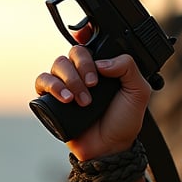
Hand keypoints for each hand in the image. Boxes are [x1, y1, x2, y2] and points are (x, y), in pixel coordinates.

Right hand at [35, 42, 150, 160]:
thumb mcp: (139, 92)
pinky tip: (66, 99)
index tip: (85, 34)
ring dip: (71, 80)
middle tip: (94, 84)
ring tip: (84, 100)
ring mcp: (67, 84)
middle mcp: (84, 72)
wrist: (109, 147)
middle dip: (83, 66)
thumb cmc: (124, 121)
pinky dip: (53, 86)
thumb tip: (103, 61)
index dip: (85, 33)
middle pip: (75, 51)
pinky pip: (42, 81)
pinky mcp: (52, 98)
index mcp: (104, 67)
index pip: (91, 42)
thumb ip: (129, 68)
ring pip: (58, 64)